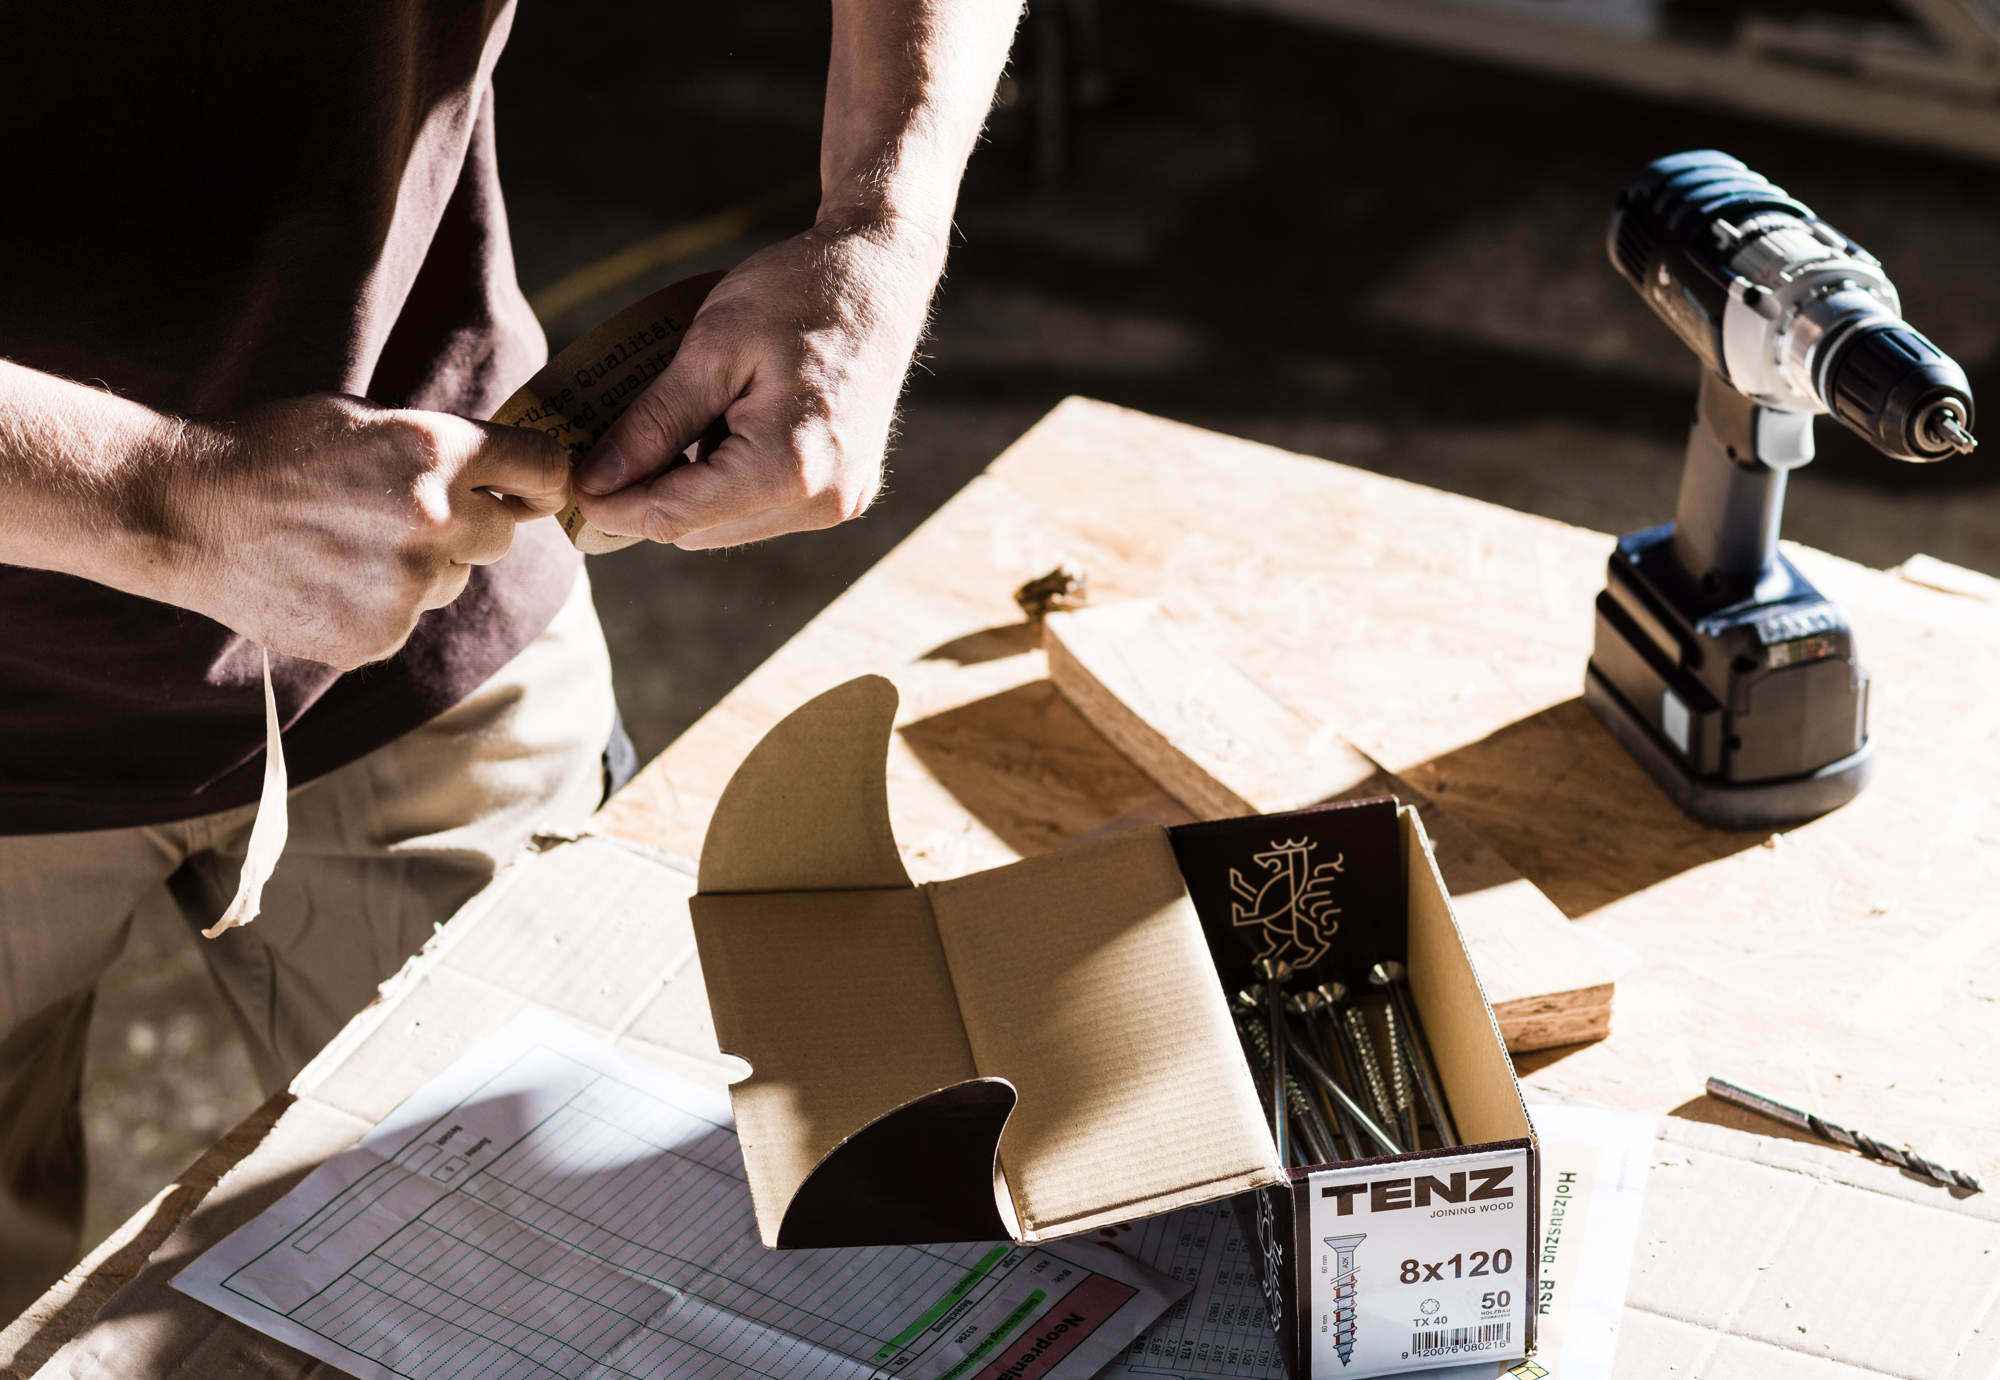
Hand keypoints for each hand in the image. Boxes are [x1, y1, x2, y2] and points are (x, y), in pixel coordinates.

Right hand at [156, 395, 570, 668]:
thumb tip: (513, 480)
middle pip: (501, 534)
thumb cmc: (277, 451)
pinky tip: (329, 578)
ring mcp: (408, 584)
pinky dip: (382, 605)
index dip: (542, 481)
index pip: (545, 470)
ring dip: (423, 566)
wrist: (185, 511)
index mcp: (437, 449)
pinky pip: (410, 619)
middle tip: (403, 513)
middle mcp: (435, 517)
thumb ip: (443, 450)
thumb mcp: (367, 421)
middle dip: (469, 524)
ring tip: (349, 544)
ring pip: (454, 580)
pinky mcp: (380, 636)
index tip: (534, 490)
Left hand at [569, 217, 938, 548]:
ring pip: (727, 528)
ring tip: (687, 422)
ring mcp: (838, 502)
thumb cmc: (797, 294)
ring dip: (690, 491)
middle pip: (697, 533)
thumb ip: (653, 424)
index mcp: (787, 466)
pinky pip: (763, 510)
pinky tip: (728, 428)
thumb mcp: (710, 347)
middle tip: (613, 445)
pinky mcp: (846, 493)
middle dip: (648, 496)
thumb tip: (597, 481)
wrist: (880, 275)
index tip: (571, 484)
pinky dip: (728, 483)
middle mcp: (820, 500)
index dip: (611, 506)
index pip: (673, 516)